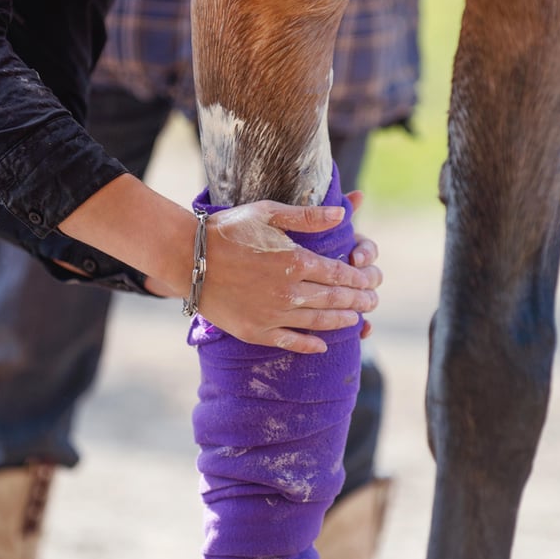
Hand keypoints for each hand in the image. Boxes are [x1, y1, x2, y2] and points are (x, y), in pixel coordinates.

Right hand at [199, 199, 380, 353]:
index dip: (360, 279)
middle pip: (334, 299)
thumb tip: (344, 214)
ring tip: (356, 320)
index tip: (371, 281)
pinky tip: (323, 346)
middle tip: (373, 302)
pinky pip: (290, 342)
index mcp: (295, 261)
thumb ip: (308, 216)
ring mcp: (272, 314)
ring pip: (318, 322)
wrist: (187, 258)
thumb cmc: (228, 229)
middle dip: (358, 301)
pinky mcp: (255, 331)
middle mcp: (289, 291)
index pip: (340, 274)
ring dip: (341, 321)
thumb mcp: (268, 213)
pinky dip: (310, 345)